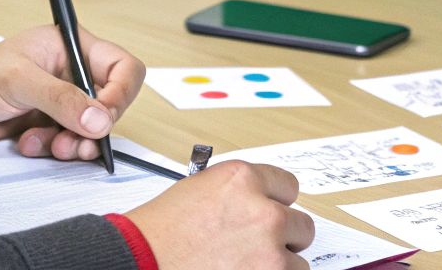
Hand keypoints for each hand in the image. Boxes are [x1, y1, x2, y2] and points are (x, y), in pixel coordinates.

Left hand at [0, 24, 145, 160]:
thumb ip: (61, 99)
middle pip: (112, 103)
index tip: (104, 116)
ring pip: (93, 130)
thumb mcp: (18, 81)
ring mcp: (61, 103)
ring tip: (50, 145)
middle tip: (74, 138)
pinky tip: (30, 144)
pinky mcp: (50, 127)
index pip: (121, 66)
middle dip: (95, 126)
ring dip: (75, 143)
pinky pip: (71, 145)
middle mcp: (71, 73)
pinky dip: (55, 150)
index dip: (121, 92)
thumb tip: (100, 118)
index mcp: (70, 47)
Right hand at [126, 161, 313, 269]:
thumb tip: (258, 203)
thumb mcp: (198, 191)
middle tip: (256, 246)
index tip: (271, 212)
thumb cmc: (158, 233)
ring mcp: (268, 250)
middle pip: (301, 224)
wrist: (141, 261)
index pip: (288, 187)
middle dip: (282, 237)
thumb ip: (237, 194)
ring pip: (297, 259)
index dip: (276, 203)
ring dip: (277, 265)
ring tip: (245, 265)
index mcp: (242, 180)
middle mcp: (262, 211)